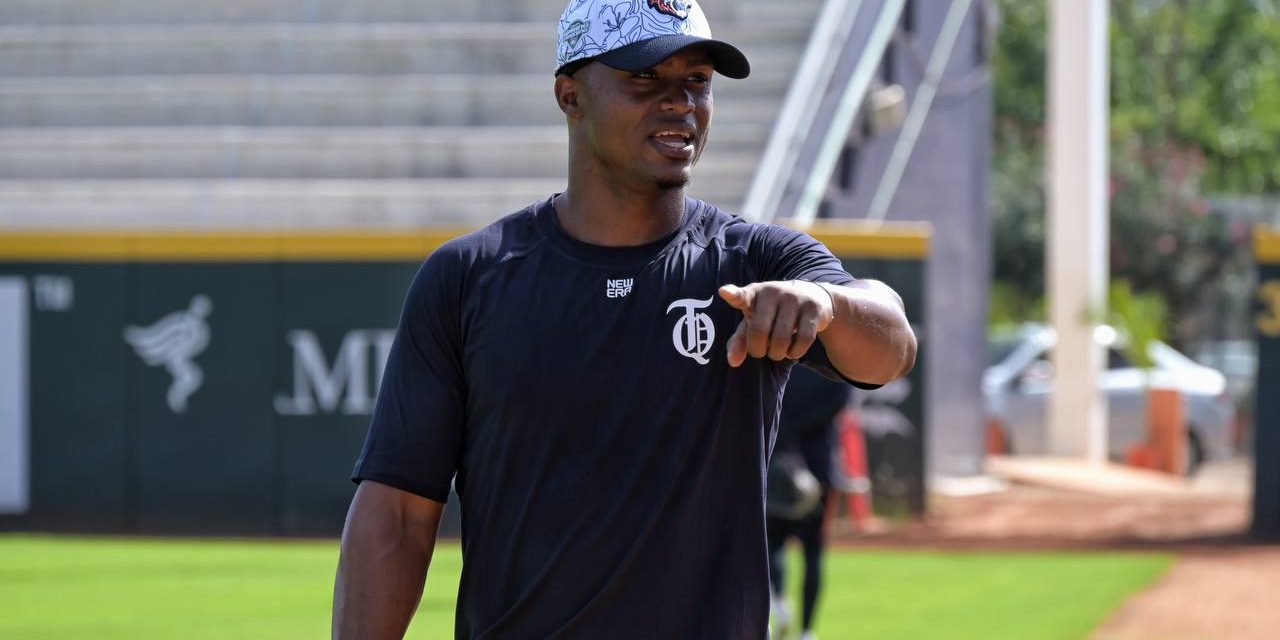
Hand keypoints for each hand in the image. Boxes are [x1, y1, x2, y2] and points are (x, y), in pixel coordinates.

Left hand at [718, 281, 834, 366]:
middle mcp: (773, 292)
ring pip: (781, 339)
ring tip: (777, 350)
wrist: (813, 296)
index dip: (733, 295)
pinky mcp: (813, 308)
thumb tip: (733, 362)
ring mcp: (794, 298)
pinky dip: (795, 352)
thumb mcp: (754, 321)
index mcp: (754, 294)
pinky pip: (803, 340)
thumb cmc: (773, 313)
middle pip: (759, 331)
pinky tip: (792, 350)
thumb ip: (740, 341)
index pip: (742, 296)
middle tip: (761, 350)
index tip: (724, 292)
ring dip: (777, 354)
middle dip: (758, 350)